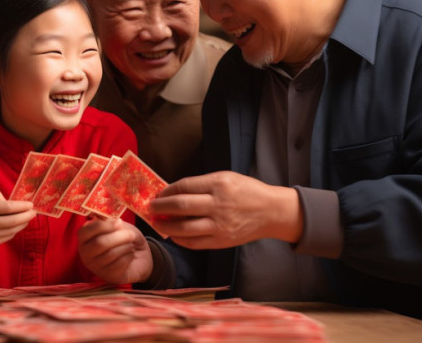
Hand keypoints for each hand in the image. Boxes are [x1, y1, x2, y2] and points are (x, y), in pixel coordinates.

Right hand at [0, 190, 34, 271]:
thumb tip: (14, 203)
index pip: (8, 207)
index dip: (22, 206)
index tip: (31, 204)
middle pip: (12, 220)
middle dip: (26, 216)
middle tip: (34, 213)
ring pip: (12, 230)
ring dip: (23, 224)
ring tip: (27, 219)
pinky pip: (7, 237)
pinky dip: (14, 231)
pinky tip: (17, 226)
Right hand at [77, 218, 152, 283]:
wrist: (137, 258)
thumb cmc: (123, 239)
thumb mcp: (117, 226)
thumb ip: (113, 223)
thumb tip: (116, 222)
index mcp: (84, 239)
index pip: (85, 231)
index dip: (103, 226)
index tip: (119, 222)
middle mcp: (85, 254)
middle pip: (100, 243)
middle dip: (119, 236)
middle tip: (131, 235)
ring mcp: (95, 267)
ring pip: (111, 254)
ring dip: (126, 246)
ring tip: (131, 245)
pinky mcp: (108, 276)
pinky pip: (120, 263)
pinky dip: (129, 256)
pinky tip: (131, 254)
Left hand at [150, 171, 302, 249]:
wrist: (271, 212)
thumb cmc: (247, 191)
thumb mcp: (226, 178)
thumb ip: (201, 185)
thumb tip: (174, 192)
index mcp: (219, 185)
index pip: (184, 187)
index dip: (167, 191)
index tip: (158, 194)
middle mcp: (218, 205)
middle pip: (181, 207)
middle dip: (161, 208)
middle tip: (151, 208)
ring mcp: (220, 226)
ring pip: (184, 229)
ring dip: (166, 227)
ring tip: (157, 223)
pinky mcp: (222, 241)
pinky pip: (195, 243)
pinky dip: (180, 240)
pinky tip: (173, 235)